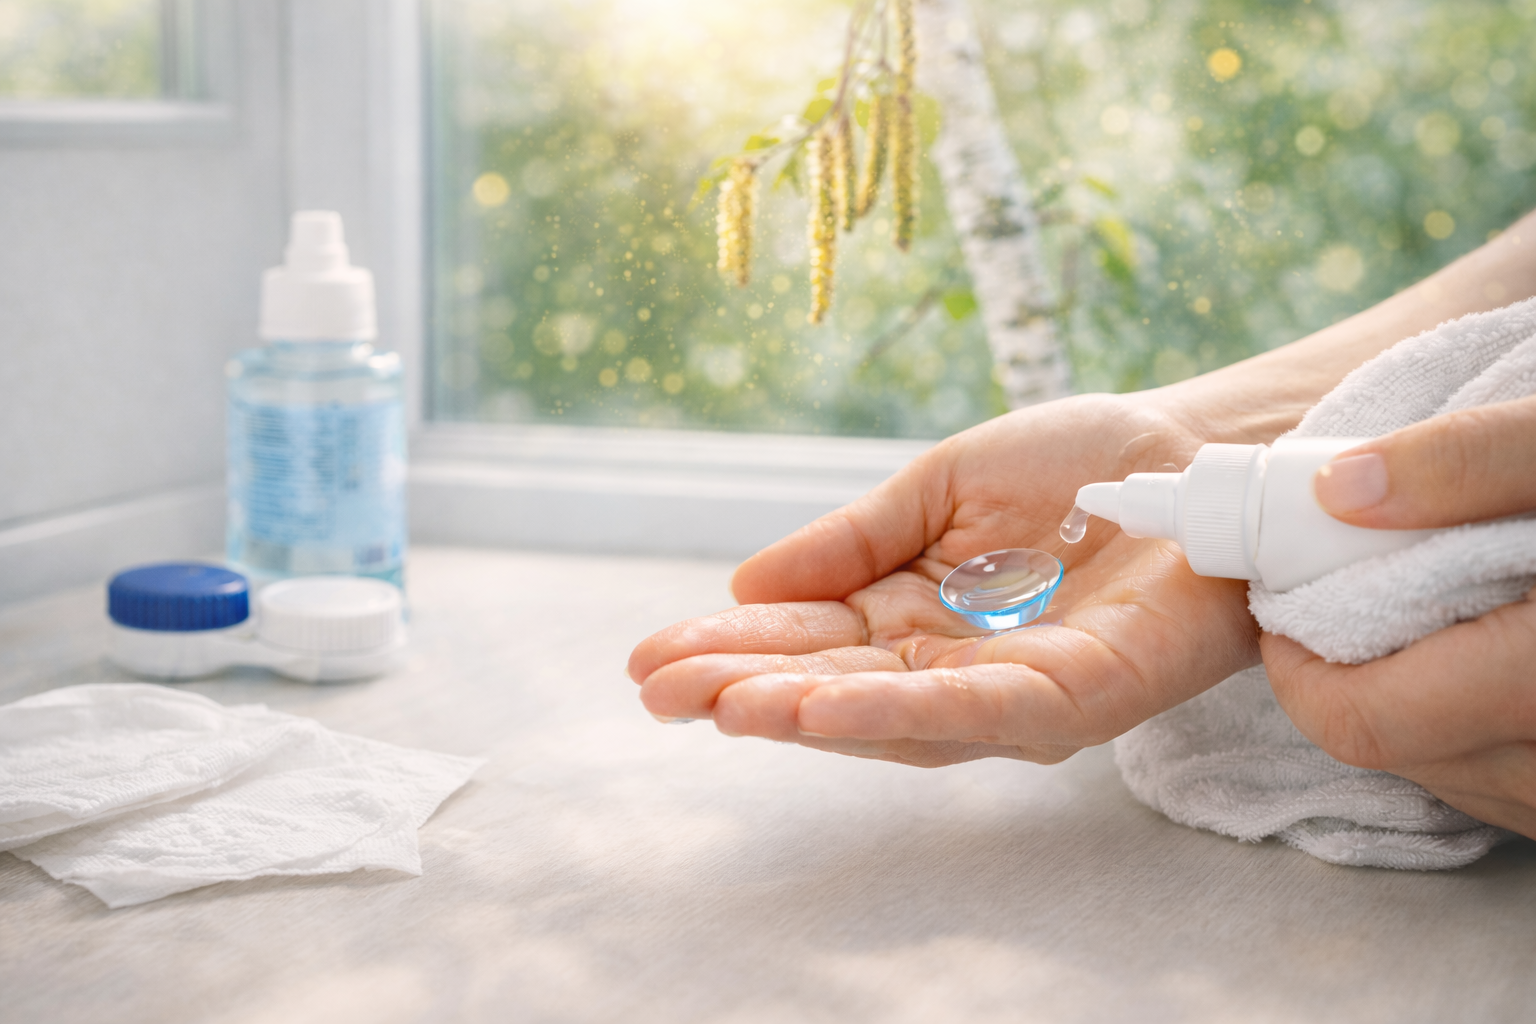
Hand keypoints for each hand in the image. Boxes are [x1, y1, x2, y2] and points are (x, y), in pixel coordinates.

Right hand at [628, 392, 1263, 767]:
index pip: (811, 641)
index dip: (733, 647)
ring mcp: (1016, 693)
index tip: (650, 657)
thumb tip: (746, 584)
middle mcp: (958, 668)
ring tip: (719, 704)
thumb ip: (853, 540)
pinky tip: (817, 709)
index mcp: (919, 617)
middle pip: (836, 690)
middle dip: (744, 690)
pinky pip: (976, 710)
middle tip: (654, 689)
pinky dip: (892, 713)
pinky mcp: (1079, 698)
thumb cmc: (1083, 469)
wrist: (1202, 454)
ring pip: (893, 716)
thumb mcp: (940, 488)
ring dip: (803, 712)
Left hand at [1266, 395, 1535, 837]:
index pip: (1367, 721)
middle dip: (1355, 676)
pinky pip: (1519, 785)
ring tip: (1445, 615)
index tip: (1291, 603)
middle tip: (1357, 595)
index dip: (1300, 668)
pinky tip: (1505, 658)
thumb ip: (1472, 462)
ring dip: (1421, 705)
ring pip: (1457, 776)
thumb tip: (1338, 488)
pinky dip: (1484, 727)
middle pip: (1403, 753)